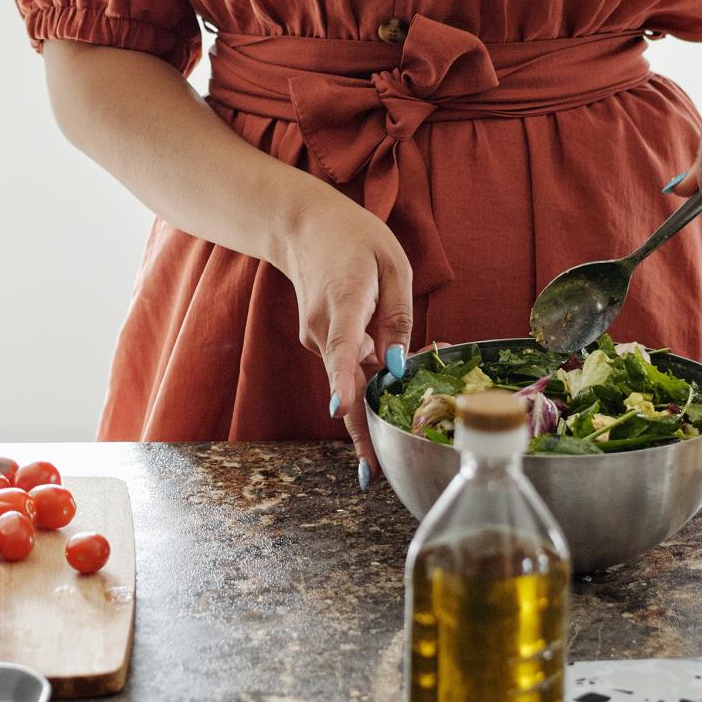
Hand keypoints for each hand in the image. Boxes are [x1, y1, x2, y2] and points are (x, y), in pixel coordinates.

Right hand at [277, 201, 412, 478]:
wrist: (304, 227)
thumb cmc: (355, 241)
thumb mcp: (393, 266)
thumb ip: (397, 317)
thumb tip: (394, 368)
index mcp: (344, 304)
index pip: (342, 350)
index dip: (344, 384)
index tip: (341, 411)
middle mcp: (322, 329)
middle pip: (344, 385)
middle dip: (360, 430)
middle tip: (373, 473)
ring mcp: (315, 339)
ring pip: (350, 378)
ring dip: (373, 396)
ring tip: (397, 414)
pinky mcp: (318, 343)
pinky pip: (347, 367)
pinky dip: (364, 375)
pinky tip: (380, 366)